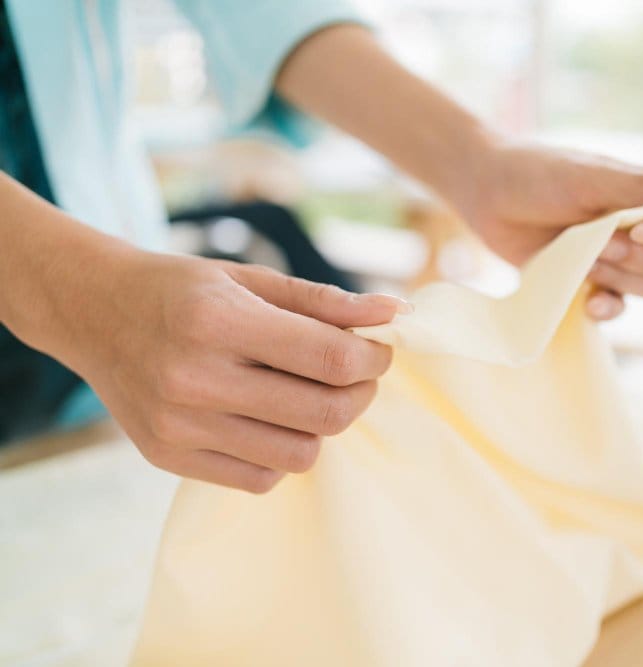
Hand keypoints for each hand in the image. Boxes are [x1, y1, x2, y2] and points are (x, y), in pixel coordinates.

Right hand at [54, 250, 407, 492]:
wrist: (95, 312)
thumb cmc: (184, 291)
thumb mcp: (252, 278)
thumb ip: (327, 300)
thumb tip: (396, 311)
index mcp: (218, 320)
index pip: (330, 358)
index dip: (374, 359)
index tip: (379, 351)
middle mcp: (194, 378)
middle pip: (325, 414)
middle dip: (360, 394)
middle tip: (354, 374)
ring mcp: (178, 425)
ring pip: (299, 455)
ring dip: (322, 427)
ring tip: (310, 396)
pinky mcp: (167, 457)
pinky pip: (260, 479)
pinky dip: (281, 454)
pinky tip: (269, 419)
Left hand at [462, 141, 642, 319]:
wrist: (486, 193)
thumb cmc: (541, 173)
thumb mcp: (596, 177)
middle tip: (602, 242)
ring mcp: (618, 258)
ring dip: (618, 275)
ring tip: (581, 255)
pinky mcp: (590, 283)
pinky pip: (620, 308)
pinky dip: (608, 308)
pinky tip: (588, 302)